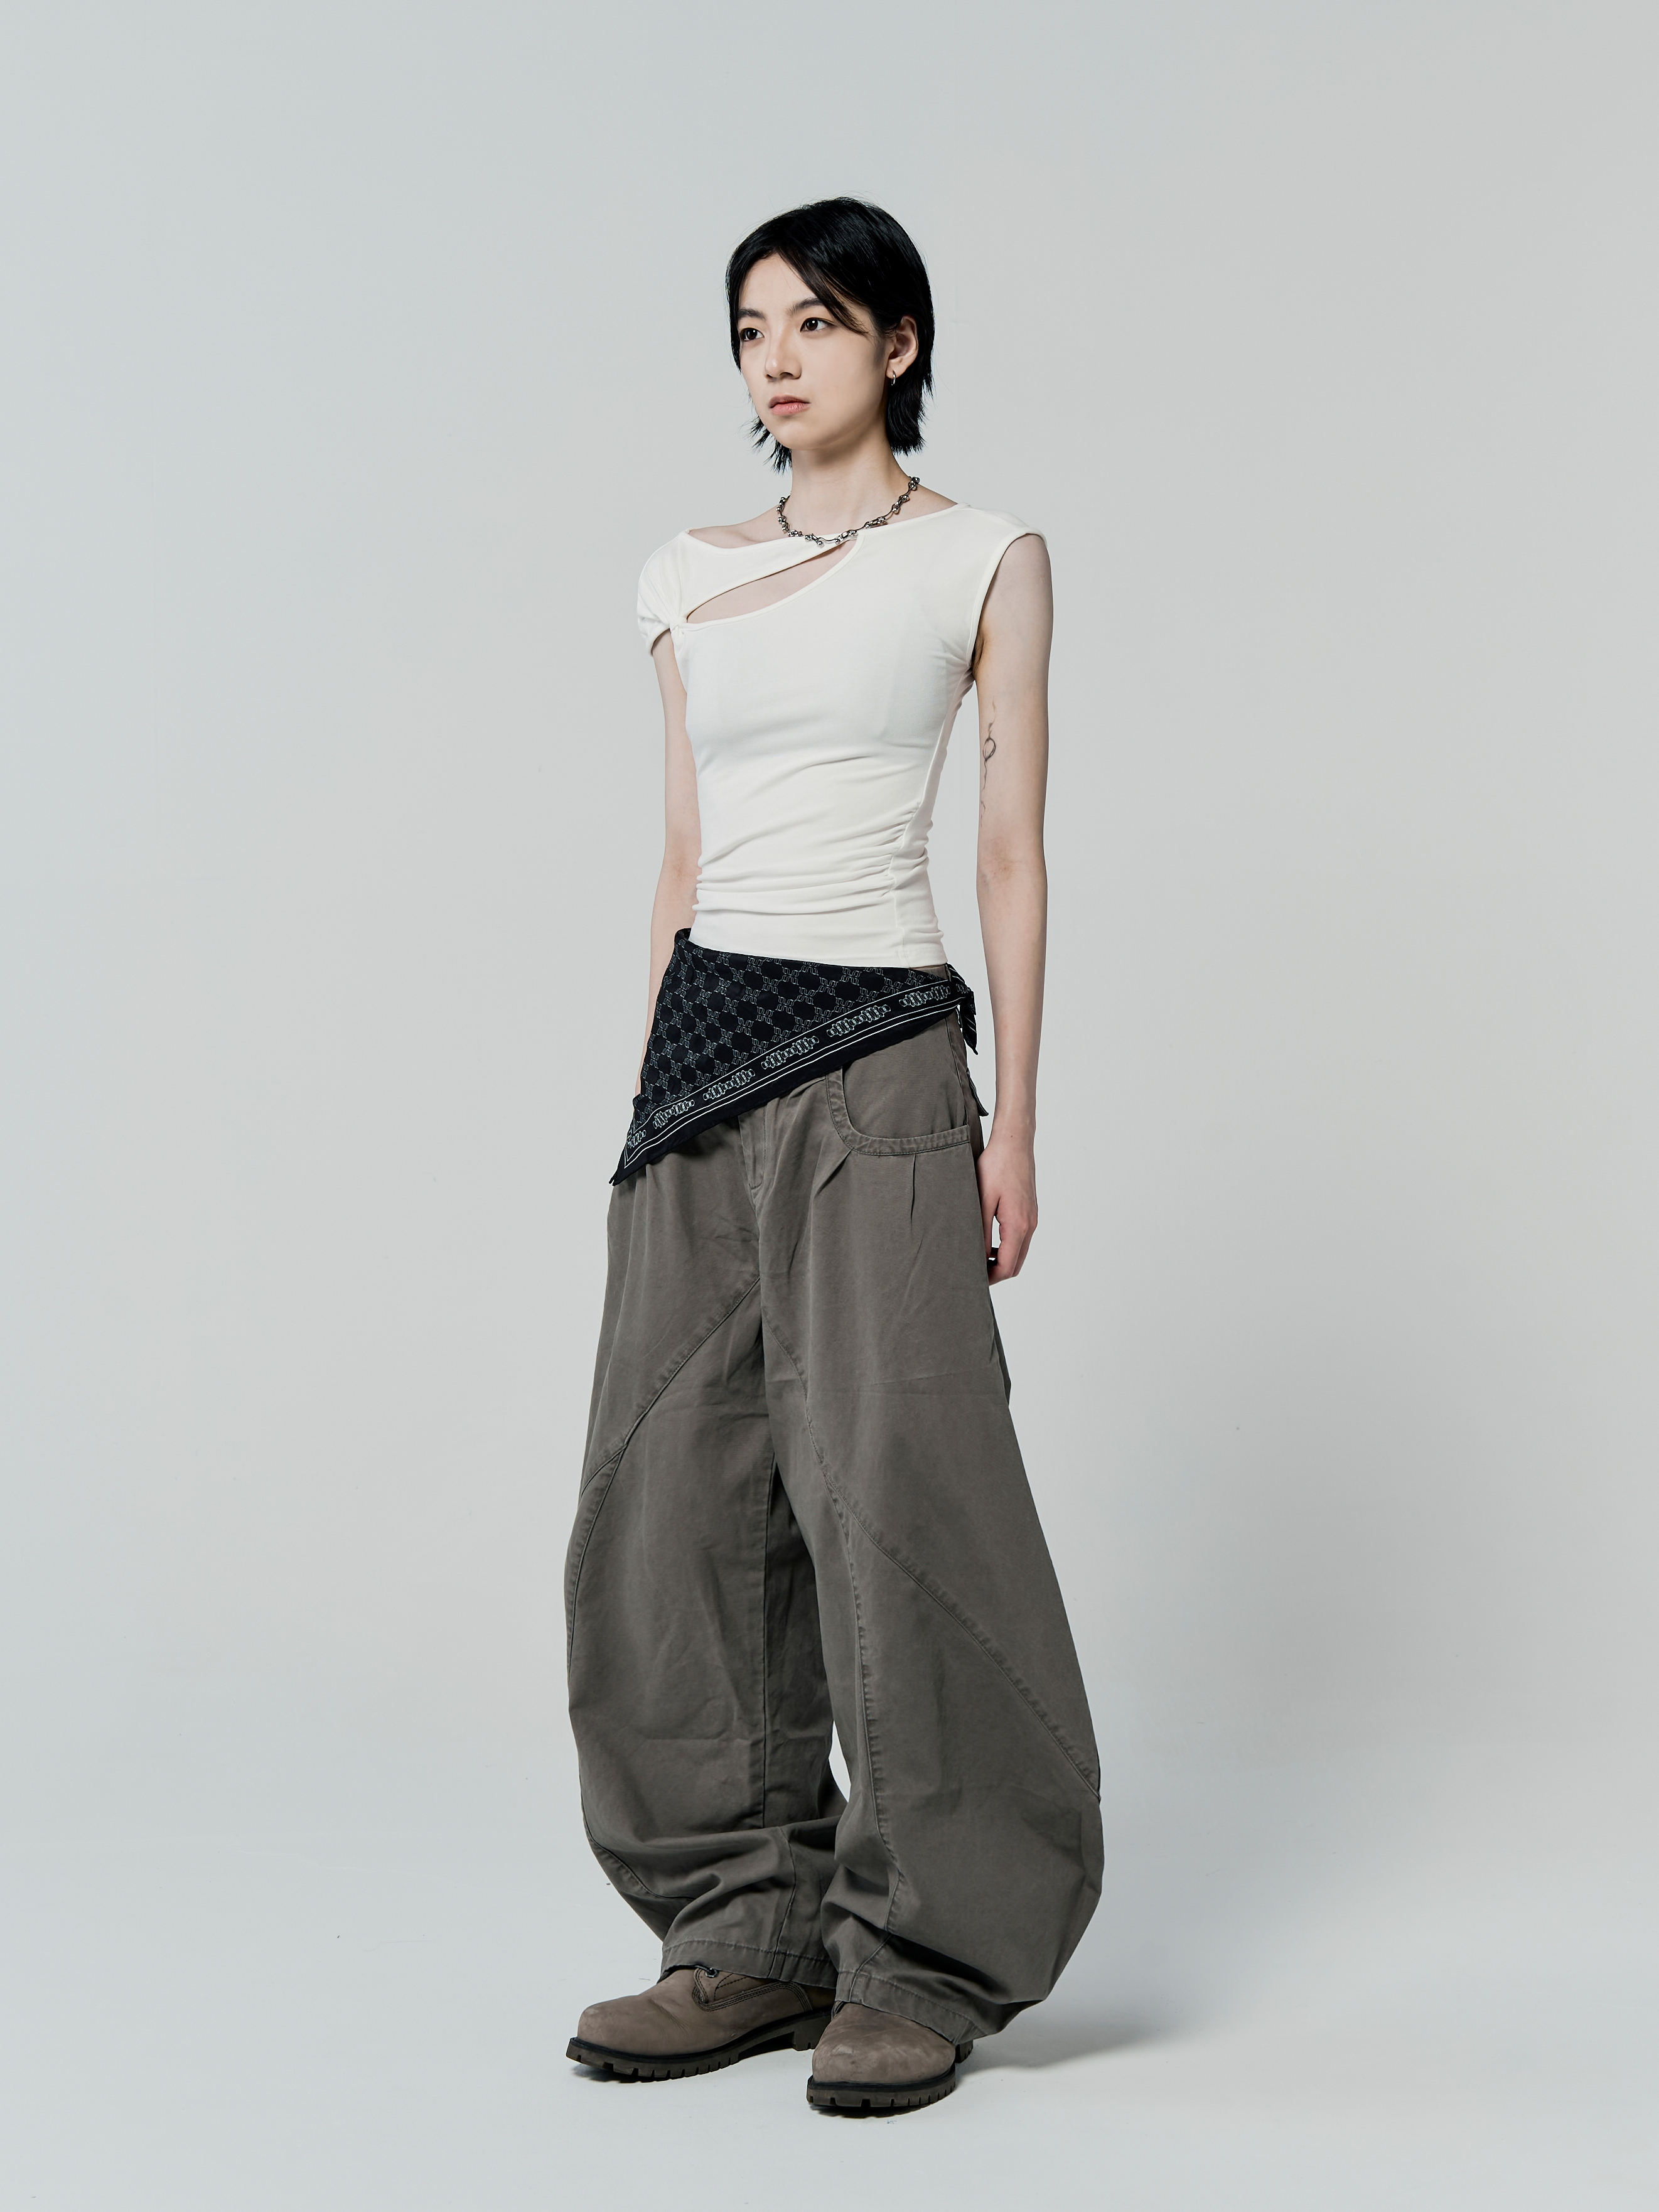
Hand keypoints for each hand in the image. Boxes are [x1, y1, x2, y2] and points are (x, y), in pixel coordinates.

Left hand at [977, 1127, 1036, 1283]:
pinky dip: (1006, 1248)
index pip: (1007, 1267)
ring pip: (1019, 1253)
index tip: (971, 1279)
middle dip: (996, 1273)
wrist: (1014, 1143)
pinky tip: (988, 1241)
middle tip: (972, 1273)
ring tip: (977, 1258)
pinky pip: (1021, 1240)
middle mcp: (1029, 1225)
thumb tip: (977, 1257)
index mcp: (1017, 1225)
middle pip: (1016, 1265)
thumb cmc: (996, 1166)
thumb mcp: (981, 1200)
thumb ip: (980, 1232)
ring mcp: (1032, 1219)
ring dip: (1001, 1260)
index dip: (989, 1279)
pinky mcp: (1030, 1212)